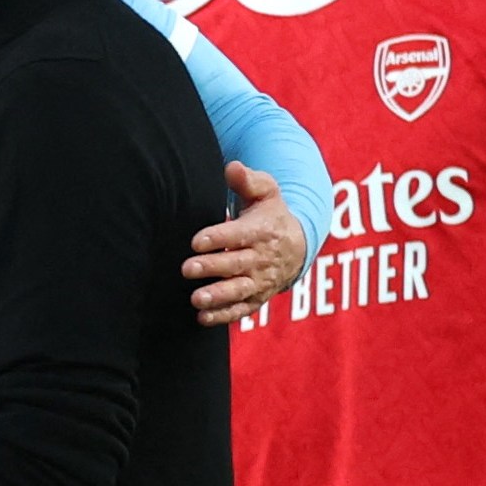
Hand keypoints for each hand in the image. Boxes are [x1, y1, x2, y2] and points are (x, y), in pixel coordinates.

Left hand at [182, 161, 306, 325]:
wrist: (297, 244)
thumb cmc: (271, 214)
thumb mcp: (266, 192)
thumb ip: (248, 180)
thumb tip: (232, 167)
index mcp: (263, 230)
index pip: (240, 234)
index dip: (219, 237)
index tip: (196, 241)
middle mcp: (263, 258)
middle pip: (236, 263)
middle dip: (212, 267)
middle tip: (187, 269)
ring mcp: (261, 280)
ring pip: (239, 290)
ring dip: (218, 296)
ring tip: (196, 299)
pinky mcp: (258, 297)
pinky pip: (242, 309)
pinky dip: (224, 316)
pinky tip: (203, 318)